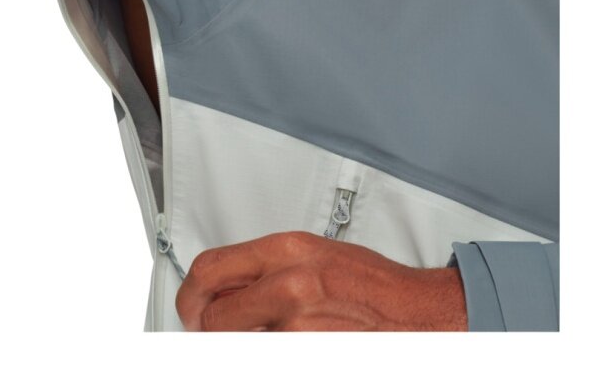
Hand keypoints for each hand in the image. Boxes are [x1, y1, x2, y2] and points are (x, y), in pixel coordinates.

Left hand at [175, 230, 467, 330]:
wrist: (416, 314)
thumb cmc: (371, 284)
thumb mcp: (312, 255)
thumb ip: (265, 268)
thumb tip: (226, 285)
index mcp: (287, 251)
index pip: (210, 269)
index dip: (191, 293)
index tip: (191, 304)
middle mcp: (288, 285)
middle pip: (211, 315)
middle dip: (205, 327)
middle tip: (209, 329)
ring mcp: (297, 327)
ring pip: (236, 342)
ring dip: (240, 341)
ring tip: (265, 331)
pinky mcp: (306, 356)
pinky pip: (266, 356)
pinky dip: (267, 351)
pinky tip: (288, 340)